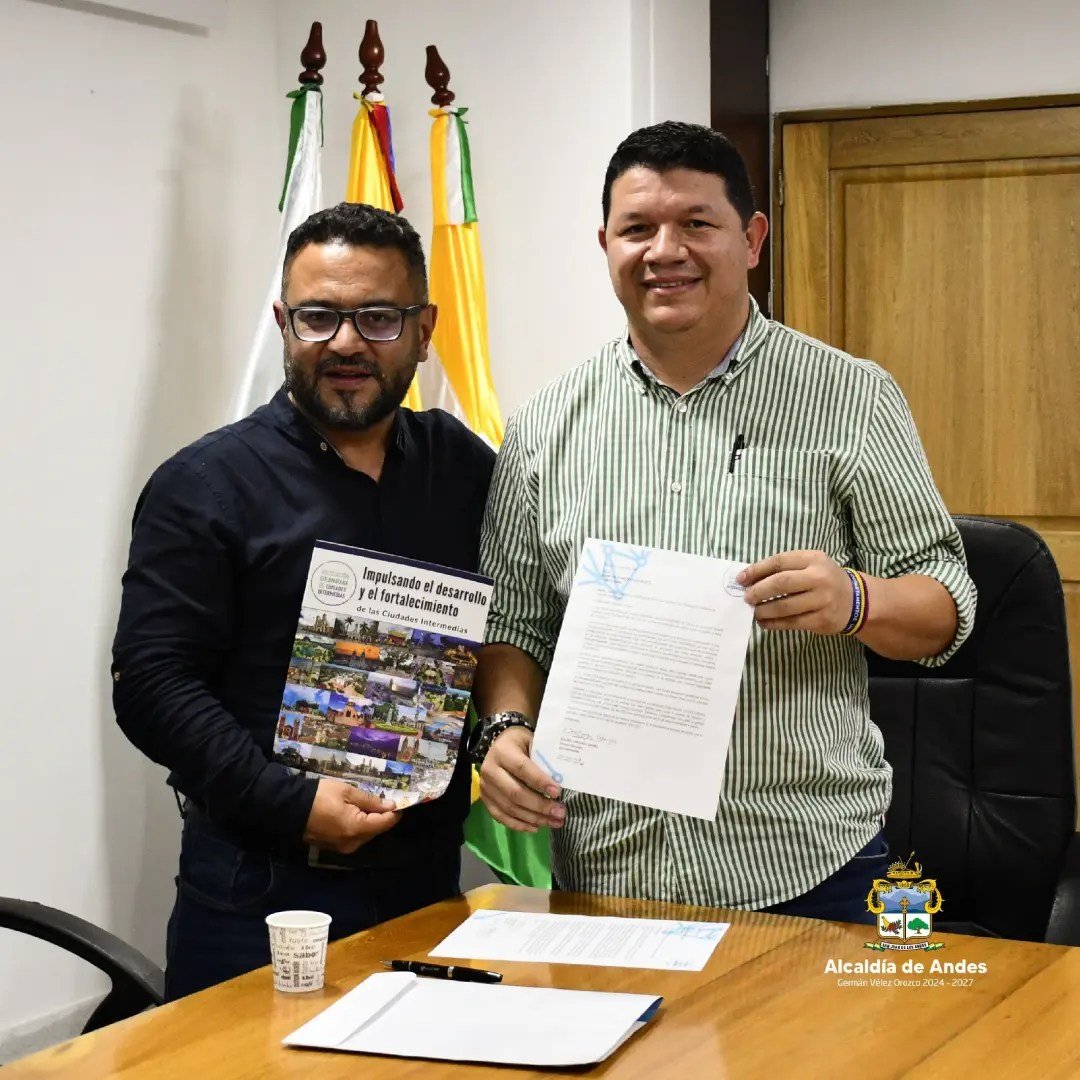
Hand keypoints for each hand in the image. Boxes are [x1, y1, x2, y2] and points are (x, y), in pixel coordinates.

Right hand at [303, 779, 400, 853]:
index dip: (395, 812)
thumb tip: (390, 806)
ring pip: (366, 835)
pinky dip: (359, 827)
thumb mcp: (348, 792)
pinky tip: (356, 814)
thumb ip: (371, 801)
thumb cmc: (320, 796)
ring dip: (370, 822)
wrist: (290, 809)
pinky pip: (354, 837)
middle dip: (382, 816)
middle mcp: (352, 843)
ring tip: (368, 804)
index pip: (385, 823)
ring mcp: (342, 848)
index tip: (399, 800)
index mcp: (357, 829)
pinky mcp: (334, 848)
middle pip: (376, 830)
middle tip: (383, 799)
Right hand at [479, 726, 565, 832]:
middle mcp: (490, 770)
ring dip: (534, 818)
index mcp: (502, 752)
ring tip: (554, 822)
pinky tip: (536, 827)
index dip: (540, 782)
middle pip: (515, 793)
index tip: (558, 792)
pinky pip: (501, 816)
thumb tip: (561, 781)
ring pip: (509, 808)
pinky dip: (519, 825)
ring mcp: (485, 787)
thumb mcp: (532, 742)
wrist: (499, 745)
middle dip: (540, 806)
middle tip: (560, 812)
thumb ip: (543, 759)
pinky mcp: (485, 799)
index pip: (522, 769)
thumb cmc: (521, 743)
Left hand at [738, 550, 854, 634]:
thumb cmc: (824, 579)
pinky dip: (774, 624)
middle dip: (758, 591)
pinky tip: (764, 622)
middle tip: (746, 598)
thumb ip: (785, 568)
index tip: (741, 579)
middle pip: (781, 583)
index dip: (757, 570)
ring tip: (753, 611)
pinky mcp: (822, 620)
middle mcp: (819, 578)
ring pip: (785, 606)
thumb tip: (750, 578)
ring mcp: (822, 600)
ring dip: (764, 610)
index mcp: (814, 559)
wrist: (856, 600)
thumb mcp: (810, 565)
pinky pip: (792, 623)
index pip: (780, 562)